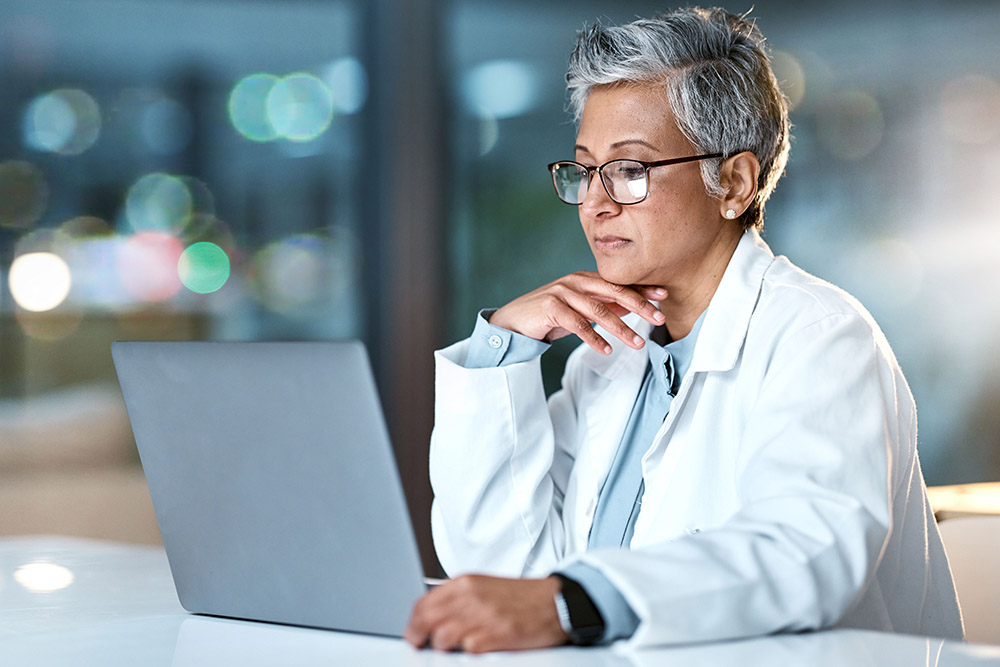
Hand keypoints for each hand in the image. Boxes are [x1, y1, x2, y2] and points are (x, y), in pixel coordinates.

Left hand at [404, 574, 567, 652]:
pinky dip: (468, 652)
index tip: (413, 632)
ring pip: (442, 638)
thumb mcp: (484, 586)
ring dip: (444, 647)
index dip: (413, 622)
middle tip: (421, 644)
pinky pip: (467, 650)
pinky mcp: (496, 635)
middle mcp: (471, 596)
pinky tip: (477, 646)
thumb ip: (457, 598)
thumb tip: (431, 616)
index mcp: (466, 583)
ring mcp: (483, 616)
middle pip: (426, 620)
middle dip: (419, 637)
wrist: (554, 602)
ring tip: (455, 646)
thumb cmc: (521, 597)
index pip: (424, 603)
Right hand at [489, 271, 666, 354]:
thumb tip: (634, 305)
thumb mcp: (580, 309)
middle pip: (613, 291)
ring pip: (598, 310)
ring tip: (638, 343)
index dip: (641, 290)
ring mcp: (561, 293)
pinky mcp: (549, 308)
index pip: (618, 283)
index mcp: (584, 279)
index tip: (663, 297)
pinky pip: (577, 324)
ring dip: (621, 328)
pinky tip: (607, 349)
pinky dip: (594, 338)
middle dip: (639, 305)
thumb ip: (604, 305)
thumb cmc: (548, 316)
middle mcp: (574, 281)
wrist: (513, 322)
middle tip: (659, 318)